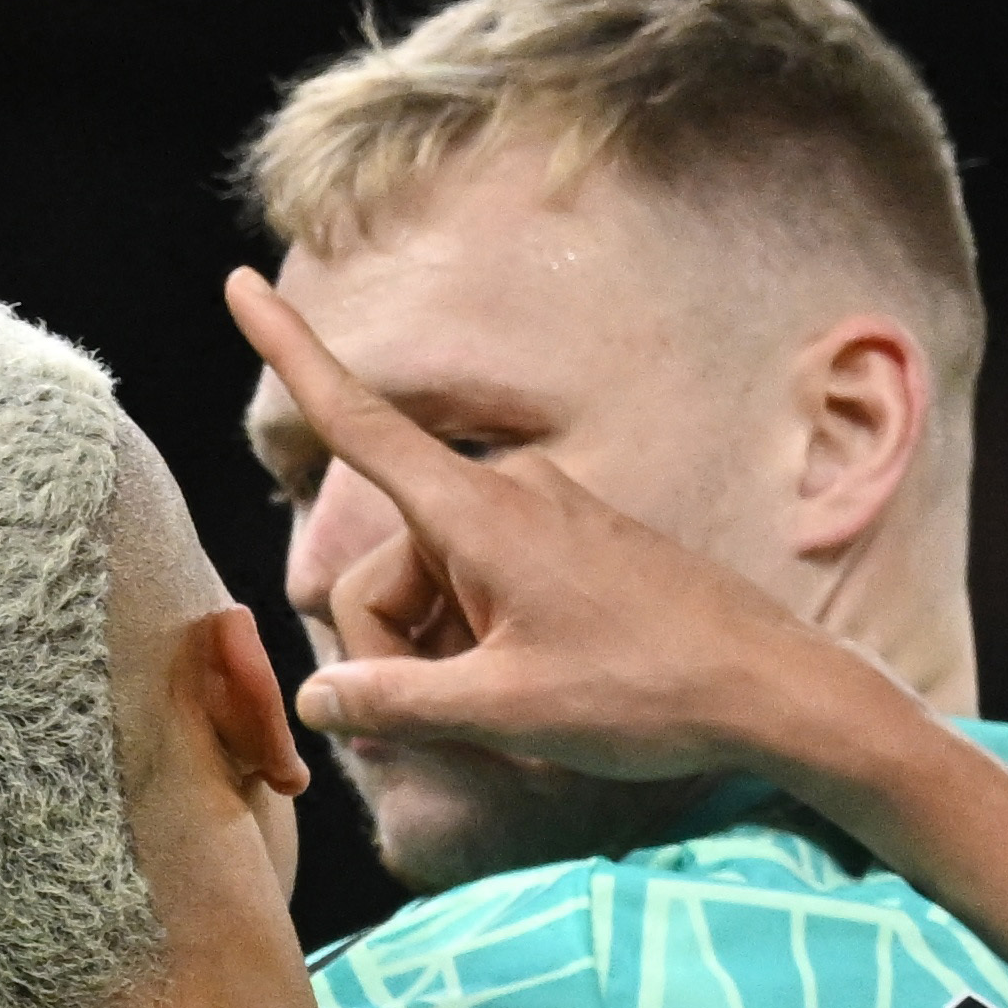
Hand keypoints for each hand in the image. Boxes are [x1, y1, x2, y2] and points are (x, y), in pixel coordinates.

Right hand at [227, 268, 854, 787]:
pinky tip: (533, 696)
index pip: (357, 423)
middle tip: (448, 724)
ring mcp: (543, 517)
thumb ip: (397, 703)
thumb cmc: (644, 694)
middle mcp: (505, 493)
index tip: (238, 284)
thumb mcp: (506, 712)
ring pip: (434, 587)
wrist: (770, 688)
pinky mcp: (571, 546)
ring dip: (442, 658)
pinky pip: (485, 589)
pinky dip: (481, 647)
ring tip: (511, 716)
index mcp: (476, 512)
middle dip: (392, 649)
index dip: (291, 355)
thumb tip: (316, 699)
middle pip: (386, 567)